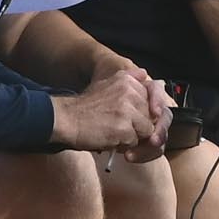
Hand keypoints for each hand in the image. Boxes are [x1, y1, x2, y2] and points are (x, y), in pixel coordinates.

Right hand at [52, 61, 167, 152]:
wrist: (66, 119)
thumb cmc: (86, 107)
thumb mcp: (107, 83)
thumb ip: (129, 79)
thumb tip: (145, 73)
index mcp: (128, 80)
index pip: (153, 99)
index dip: (143, 112)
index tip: (133, 118)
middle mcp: (130, 91)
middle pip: (150, 115)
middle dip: (138, 125)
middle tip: (119, 126)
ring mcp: (128, 109)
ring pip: (146, 130)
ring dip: (132, 136)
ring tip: (114, 132)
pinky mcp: (124, 127)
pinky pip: (134, 142)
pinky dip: (123, 144)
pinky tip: (109, 138)